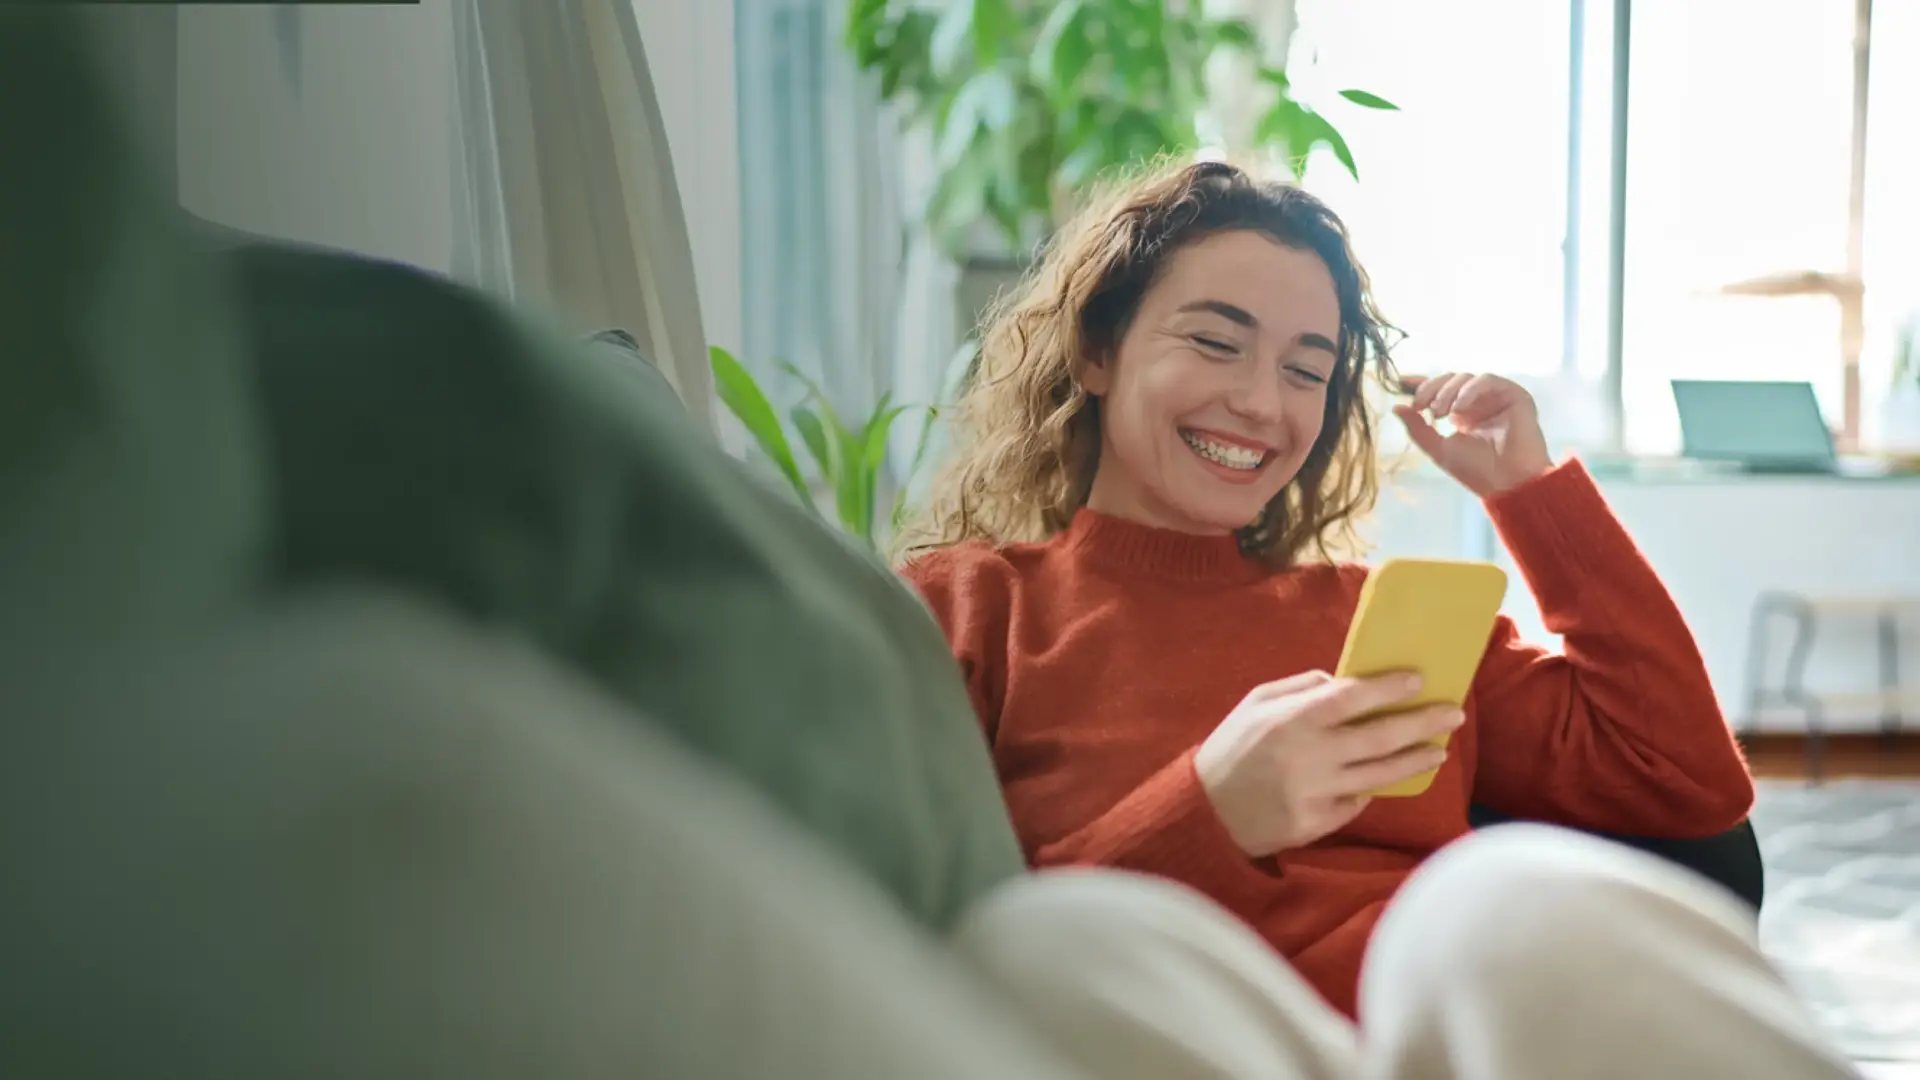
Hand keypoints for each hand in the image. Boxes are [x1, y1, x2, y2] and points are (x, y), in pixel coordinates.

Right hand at [1193, 671, 1465, 856]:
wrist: (1205, 812)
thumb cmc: (1231, 748)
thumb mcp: (1255, 704)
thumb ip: (1300, 687)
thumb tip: (1343, 681)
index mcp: (1292, 720)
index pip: (1351, 697)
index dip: (1388, 688)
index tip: (1419, 679)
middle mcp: (1309, 757)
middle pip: (1380, 738)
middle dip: (1422, 723)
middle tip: (1453, 714)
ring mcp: (1315, 794)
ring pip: (1380, 775)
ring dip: (1415, 761)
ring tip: (1438, 750)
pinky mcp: (1317, 824)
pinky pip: (1356, 803)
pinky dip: (1370, 789)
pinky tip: (1382, 779)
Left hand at [1395, 373, 1552, 496]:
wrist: (1508, 484)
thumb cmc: (1477, 472)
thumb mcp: (1439, 450)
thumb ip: (1417, 429)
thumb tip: (1396, 407)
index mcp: (1462, 414)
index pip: (1440, 390)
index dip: (1421, 383)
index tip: (1401, 382)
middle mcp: (1478, 403)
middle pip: (1450, 380)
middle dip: (1431, 389)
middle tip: (1420, 406)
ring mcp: (1496, 398)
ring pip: (1466, 377)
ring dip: (1447, 391)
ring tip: (1439, 413)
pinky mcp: (1514, 394)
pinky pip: (1488, 380)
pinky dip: (1469, 390)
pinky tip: (1459, 407)